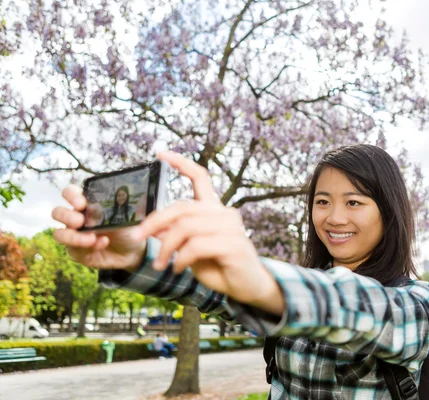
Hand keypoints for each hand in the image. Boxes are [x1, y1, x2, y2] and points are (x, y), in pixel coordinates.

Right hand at [51, 186, 146, 270]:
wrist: (131, 252)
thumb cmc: (129, 229)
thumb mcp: (133, 218)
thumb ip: (134, 210)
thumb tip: (146, 203)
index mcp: (87, 203)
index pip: (70, 193)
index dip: (70, 195)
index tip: (81, 202)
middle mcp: (77, 217)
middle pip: (58, 212)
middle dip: (66, 216)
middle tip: (81, 221)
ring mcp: (74, 235)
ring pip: (59, 234)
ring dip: (73, 236)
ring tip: (92, 237)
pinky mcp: (77, 252)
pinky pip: (74, 250)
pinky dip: (88, 247)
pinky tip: (102, 243)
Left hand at [131, 151, 283, 314]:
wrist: (248, 288)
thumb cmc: (220, 267)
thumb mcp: (192, 251)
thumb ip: (177, 236)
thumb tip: (153, 228)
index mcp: (215, 210)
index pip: (200, 177)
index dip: (181, 163)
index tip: (160, 153)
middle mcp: (224, 213)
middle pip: (182, 207)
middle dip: (154, 222)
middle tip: (138, 237)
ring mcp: (232, 228)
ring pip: (185, 227)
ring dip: (166, 248)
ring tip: (161, 264)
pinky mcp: (234, 245)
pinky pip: (196, 246)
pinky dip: (181, 259)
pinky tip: (178, 269)